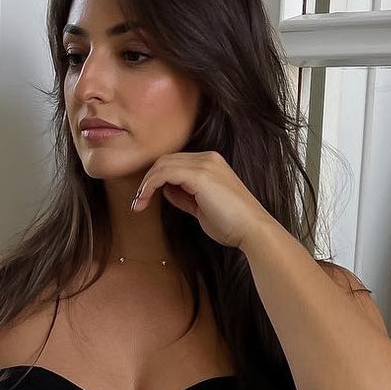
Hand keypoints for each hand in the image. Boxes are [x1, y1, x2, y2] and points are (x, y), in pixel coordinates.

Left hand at [130, 150, 273, 250]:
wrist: (252, 230)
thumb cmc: (232, 224)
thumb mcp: (202, 208)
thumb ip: (184, 197)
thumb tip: (166, 191)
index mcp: (211, 164)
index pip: (175, 163)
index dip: (157, 178)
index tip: (145, 198)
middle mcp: (208, 159)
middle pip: (166, 160)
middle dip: (148, 180)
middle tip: (138, 201)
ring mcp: (204, 164)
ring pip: (162, 164)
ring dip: (146, 184)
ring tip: (139, 203)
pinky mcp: (199, 175)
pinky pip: (164, 173)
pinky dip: (150, 185)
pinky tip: (144, 200)